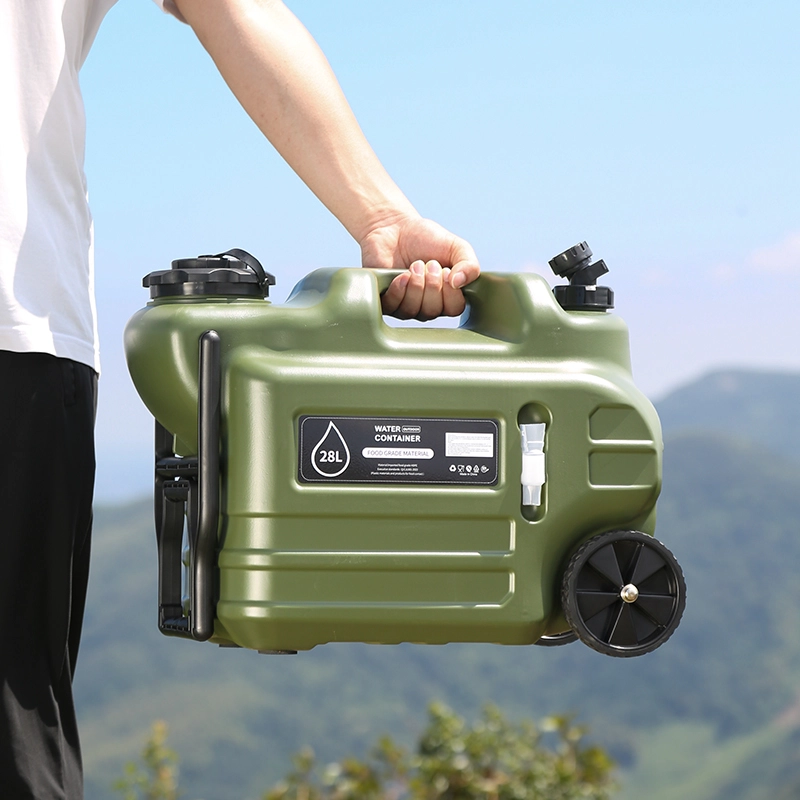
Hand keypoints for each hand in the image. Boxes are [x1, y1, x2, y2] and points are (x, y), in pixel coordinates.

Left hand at [360, 215, 479, 319]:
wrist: (395, 227)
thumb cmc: (426, 239)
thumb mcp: (456, 247)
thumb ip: (469, 265)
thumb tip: (459, 283)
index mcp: (447, 296)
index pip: (454, 309)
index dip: (451, 292)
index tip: (446, 271)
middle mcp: (426, 305)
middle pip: (433, 312)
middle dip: (432, 285)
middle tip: (429, 264)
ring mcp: (405, 305)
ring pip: (413, 311)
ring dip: (416, 286)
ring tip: (414, 266)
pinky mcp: (386, 301)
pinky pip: (393, 307)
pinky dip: (399, 290)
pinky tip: (401, 276)